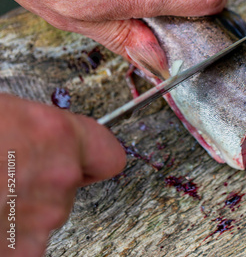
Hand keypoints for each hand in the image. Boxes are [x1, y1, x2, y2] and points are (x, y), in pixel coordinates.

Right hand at [0, 94, 125, 256]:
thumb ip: (27, 129)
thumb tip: (25, 135)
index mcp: (56, 134)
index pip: (108, 154)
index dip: (93, 158)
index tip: (85, 161)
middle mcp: (59, 177)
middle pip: (70, 185)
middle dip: (43, 182)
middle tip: (6, 173)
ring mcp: (40, 219)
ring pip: (46, 217)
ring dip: (21, 210)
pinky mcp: (17, 252)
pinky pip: (22, 246)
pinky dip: (7, 238)